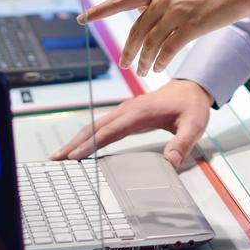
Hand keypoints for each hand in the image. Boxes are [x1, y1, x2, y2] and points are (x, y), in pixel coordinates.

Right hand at [50, 80, 214, 168]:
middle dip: (74, 143)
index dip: (91, 144)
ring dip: (77, 140)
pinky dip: (87, 137)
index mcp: (140, 112)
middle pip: (95, 127)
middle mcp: (128, 110)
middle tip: (55, 160)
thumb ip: (183, 143)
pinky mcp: (126, 116)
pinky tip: (80, 148)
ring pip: (95, 126)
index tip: (74, 156)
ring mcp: (125, 112)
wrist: (192, 88)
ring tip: (60, 157)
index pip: (111, 130)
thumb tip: (171, 162)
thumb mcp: (194, 125)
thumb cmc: (192, 106)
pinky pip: (103, 126)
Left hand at [80, 0, 249, 76]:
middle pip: (136, 30)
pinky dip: (159, 62)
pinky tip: (157, 68)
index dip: (100, 10)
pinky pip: (168, 50)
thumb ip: (160, 1)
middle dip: (127, 50)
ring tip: (141, 71)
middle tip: (123, 65)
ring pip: (150, 43)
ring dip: (143, 60)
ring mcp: (177, 12)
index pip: (121, 0)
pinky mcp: (192, 26)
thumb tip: (144, 16)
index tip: (82, 18)